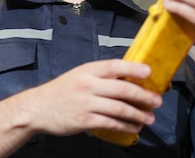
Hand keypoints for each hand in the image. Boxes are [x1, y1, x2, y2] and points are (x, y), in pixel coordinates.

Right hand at [18, 60, 162, 135]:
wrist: (38, 108)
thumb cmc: (62, 90)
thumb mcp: (80, 75)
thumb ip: (101, 75)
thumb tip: (127, 77)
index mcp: (88, 70)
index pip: (115, 66)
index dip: (134, 68)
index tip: (149, 71)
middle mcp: (88, 85)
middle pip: (122, 89)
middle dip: (143, 96)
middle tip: (156, 100)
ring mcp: (86, 103)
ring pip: (119, 109)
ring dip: (138, 114)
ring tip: (149, 117)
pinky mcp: (84, 121)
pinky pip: (110, 123)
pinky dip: (125, 127)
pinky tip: (133, 128)